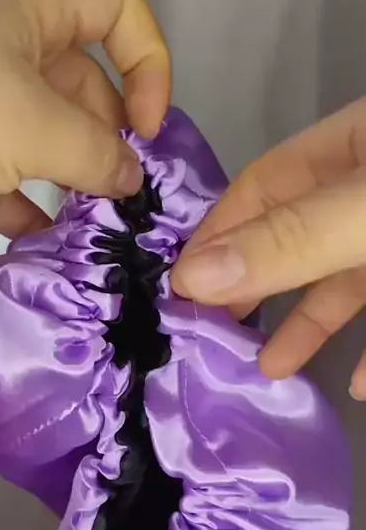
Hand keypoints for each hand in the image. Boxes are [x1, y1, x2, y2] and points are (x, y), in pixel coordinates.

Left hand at [0, 0, 169, 238]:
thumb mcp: (31, 127)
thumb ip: (97, 151)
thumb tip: (131, 176)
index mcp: (25, 11)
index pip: (113, 7)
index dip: (148, 60)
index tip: (149, 126)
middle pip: (82, 80)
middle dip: (110, 135)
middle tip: (124, 193)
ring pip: (42, 131)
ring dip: (72, 175)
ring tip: (94, 222)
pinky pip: (1, 171)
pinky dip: (25, 201)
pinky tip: (42, 237)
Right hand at [171, 98, 365, 400]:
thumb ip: (290, 241)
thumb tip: (191, 276)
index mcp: (351, 145)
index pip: (264, 187)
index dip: (220, 235)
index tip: (182, 291)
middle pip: (297, 237)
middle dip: (255, 287)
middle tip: (213, 336)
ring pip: (344, 278)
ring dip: (309, 324)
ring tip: (271, 368)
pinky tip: (358, 383)